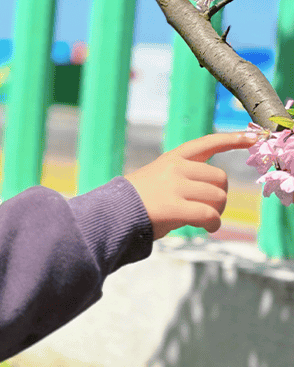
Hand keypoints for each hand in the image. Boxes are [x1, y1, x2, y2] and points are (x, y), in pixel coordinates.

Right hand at [125, 132, 256, 239]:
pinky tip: (207, 229)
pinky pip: (208, 215)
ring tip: (207, 222)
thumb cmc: (138, 201)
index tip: (254, 137)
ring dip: (217, 212)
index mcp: (173, 158)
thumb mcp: (160, 179)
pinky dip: (213, 224)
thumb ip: (186, 179)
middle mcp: (176, 168)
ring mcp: (175, 186)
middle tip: (212, 209)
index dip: (233, 140)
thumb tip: (216, 196)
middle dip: (221, 195)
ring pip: (217, 197)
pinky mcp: (175, 207)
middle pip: (220, 178)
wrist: (112, 213)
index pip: (207, 143)